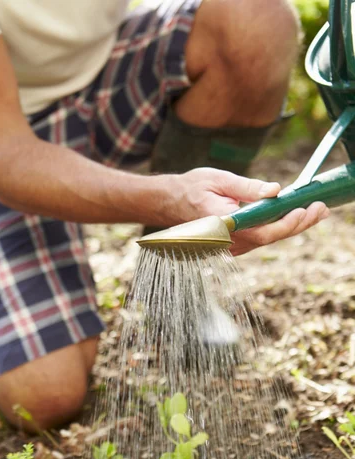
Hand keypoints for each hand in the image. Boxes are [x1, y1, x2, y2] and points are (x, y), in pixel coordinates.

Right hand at [171, 168, 329, 255]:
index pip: (260, 231)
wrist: (169, 203)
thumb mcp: (219, 179)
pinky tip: (293, 216)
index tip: (303, 209)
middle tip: (321, 209)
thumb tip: (275, 190)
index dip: (285, 224)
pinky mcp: (233, 244)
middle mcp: (227, 240)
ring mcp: (230, 246)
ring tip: (315, 211)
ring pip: (267, 240)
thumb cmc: (191, 188)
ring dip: (292, 226)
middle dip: (299, 224)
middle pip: (270, 238)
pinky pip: (260, 238)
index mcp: (222, 224)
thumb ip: (247, 188)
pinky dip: (278, 228)